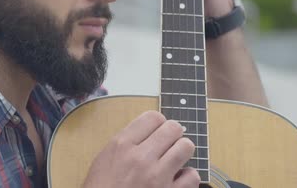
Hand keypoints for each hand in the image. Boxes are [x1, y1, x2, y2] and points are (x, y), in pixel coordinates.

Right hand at [83, 111, 199, 187]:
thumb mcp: (103, 160)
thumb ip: (126, 142)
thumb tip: (148, 132)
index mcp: (122, 145)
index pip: (153, 117)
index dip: (157, 124)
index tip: (156, 132)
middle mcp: (141, 157)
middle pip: (173, 128)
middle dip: (172, 135)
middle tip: (166, 145)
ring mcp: (157, 177)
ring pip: (186, 147)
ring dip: (181, 152)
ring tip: (173, 160)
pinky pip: (192, 175)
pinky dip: (187, 177)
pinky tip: (177, 180)